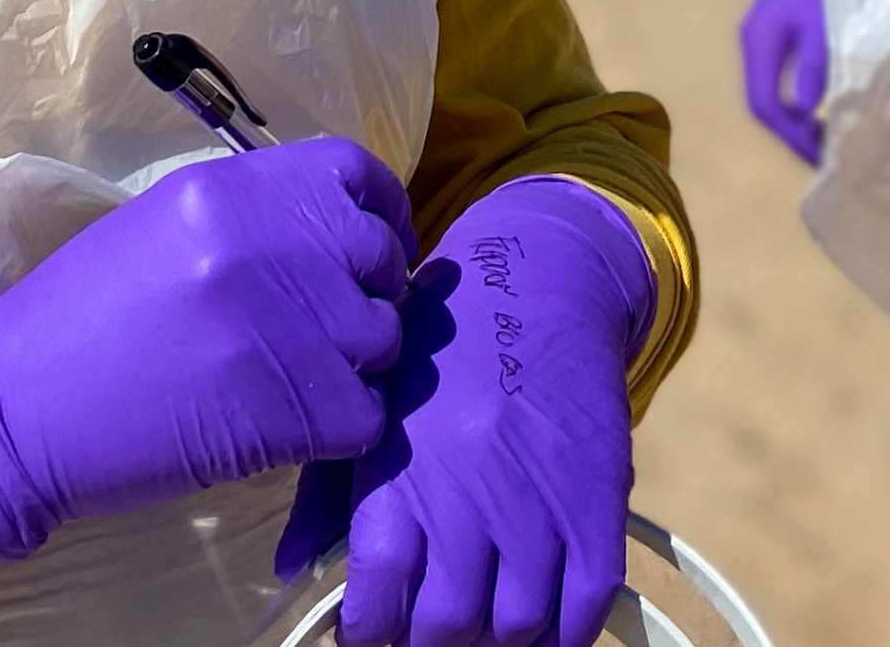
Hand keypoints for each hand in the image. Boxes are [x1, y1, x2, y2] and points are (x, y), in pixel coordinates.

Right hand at [0, 137, 415, 559]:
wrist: (15, 409)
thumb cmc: (80, 318)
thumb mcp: (164, 227)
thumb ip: (251, 216)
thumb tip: (333, 232)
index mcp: (229, 190)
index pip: (353, 172)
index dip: (378, 210)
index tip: (371, 246)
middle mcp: (265, 243)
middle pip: (379, 257)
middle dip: (366, 294)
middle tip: (324, 329)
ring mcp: (284, 325)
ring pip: (383, 339)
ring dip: (354, 366)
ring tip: (294, 381)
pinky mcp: (293, 409)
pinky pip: (366, 414)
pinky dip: (338, 428)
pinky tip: (288, 427)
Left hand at [284, 179, 654, 646]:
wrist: (544, 279)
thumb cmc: (443, 344)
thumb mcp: (373, 407)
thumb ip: (328, 493)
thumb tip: (290, 570)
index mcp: (399, 475)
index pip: (376, 603)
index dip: (367, 635)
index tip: (368, 630)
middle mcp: (469, 497)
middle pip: (448, 628)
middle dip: (431, 645)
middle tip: (426, 632)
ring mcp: (540, 503)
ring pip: (518, 626)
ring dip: (496, 642)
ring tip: (481, 627)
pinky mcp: (599, 500)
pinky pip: (587, 603)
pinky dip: (564, 633)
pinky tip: (540, 625)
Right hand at [735, 0, 832, 164]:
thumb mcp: (826, 19)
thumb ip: (816, 64)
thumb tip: (807, 112)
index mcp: (759, 39)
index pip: (764, 104)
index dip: (791, 136)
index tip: (822, 157)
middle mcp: (755, 40)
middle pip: (764, 103)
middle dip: (793, 134)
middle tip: (827, 158)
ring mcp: (765, 35)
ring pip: (773, 91)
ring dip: (798, 119)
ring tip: (829, 140)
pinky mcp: (780, 30)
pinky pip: (782, 77)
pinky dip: (801, 100)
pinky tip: (826, 109)